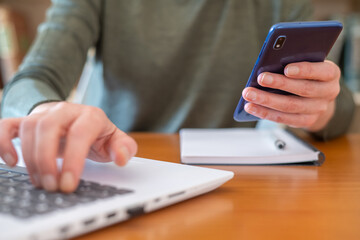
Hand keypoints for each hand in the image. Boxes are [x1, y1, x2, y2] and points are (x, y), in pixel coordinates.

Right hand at [0, 101, 136, 191]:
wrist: (80, 120)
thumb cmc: (98, 135)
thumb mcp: (115, 141)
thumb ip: (124, 148)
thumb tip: (121, 158)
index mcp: (91, 115)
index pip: (80, 133)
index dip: (74, 159)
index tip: (69, 183)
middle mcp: (66, 110)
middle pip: (49, 126)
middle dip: (47, 159)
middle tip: (52, 186)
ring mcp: (45, 113)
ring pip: (29, 127)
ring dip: (31, 158)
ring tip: (41, 182)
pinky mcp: (28, 120)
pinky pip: (8, 125)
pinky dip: (4, 142)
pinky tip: (12, 162)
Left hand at [242, 60, 340, 131]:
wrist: (318, 96)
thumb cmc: (306, 73)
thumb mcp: (306, 62)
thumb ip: (294, 61)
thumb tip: (269, 62)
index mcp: (331, 74)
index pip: (321, 71)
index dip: (305, 70)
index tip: (286, 69)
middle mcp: (328, 92)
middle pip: (303, 89)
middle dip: (279, 84)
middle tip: (260, 78)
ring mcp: (317, 109)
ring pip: (290, 106)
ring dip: (266, 100)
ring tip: (249, 94)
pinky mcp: (305, 121)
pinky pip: (283, 118)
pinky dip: (264, 112)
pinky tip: (250, 107)